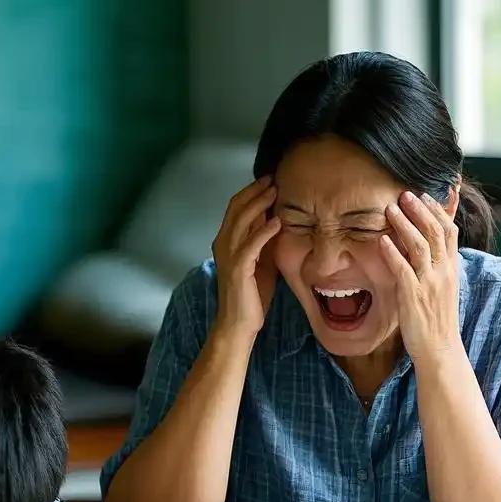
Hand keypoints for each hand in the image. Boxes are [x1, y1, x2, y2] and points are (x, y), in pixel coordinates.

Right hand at [211, 178, 281, 338]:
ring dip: (259, 204)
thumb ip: (264, 240)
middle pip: (236, 207)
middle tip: (273, 178)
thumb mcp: (261, 259)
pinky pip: (251, 244)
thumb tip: (276, 217)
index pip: (236, 207)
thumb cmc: (252, 293)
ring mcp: (229, 255)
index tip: (270, 180)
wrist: (239, 322)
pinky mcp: (238, 268)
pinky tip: (277, 221)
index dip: (251, 191)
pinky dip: (264, 230)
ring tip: (275, 192)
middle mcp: (223, 243)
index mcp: (227, 240)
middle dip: (255, 191)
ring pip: (241, 220)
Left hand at [380, 191, 463, 364]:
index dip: (438, 211)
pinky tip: (381, 241)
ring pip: (420, 246)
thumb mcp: (442, 288)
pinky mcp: (413, 296)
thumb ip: (436, 267)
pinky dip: (392, 252)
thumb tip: (428, 249)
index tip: (426, 195)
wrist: (440, 350)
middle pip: (436, 232)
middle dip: (420, 210)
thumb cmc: (436, 320)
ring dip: (405, 225)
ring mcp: (429, 284)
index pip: (450, 232)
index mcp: (451, 269)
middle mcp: (443, 273)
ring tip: (391, 209)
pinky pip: (403, 269)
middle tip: (406, 194)